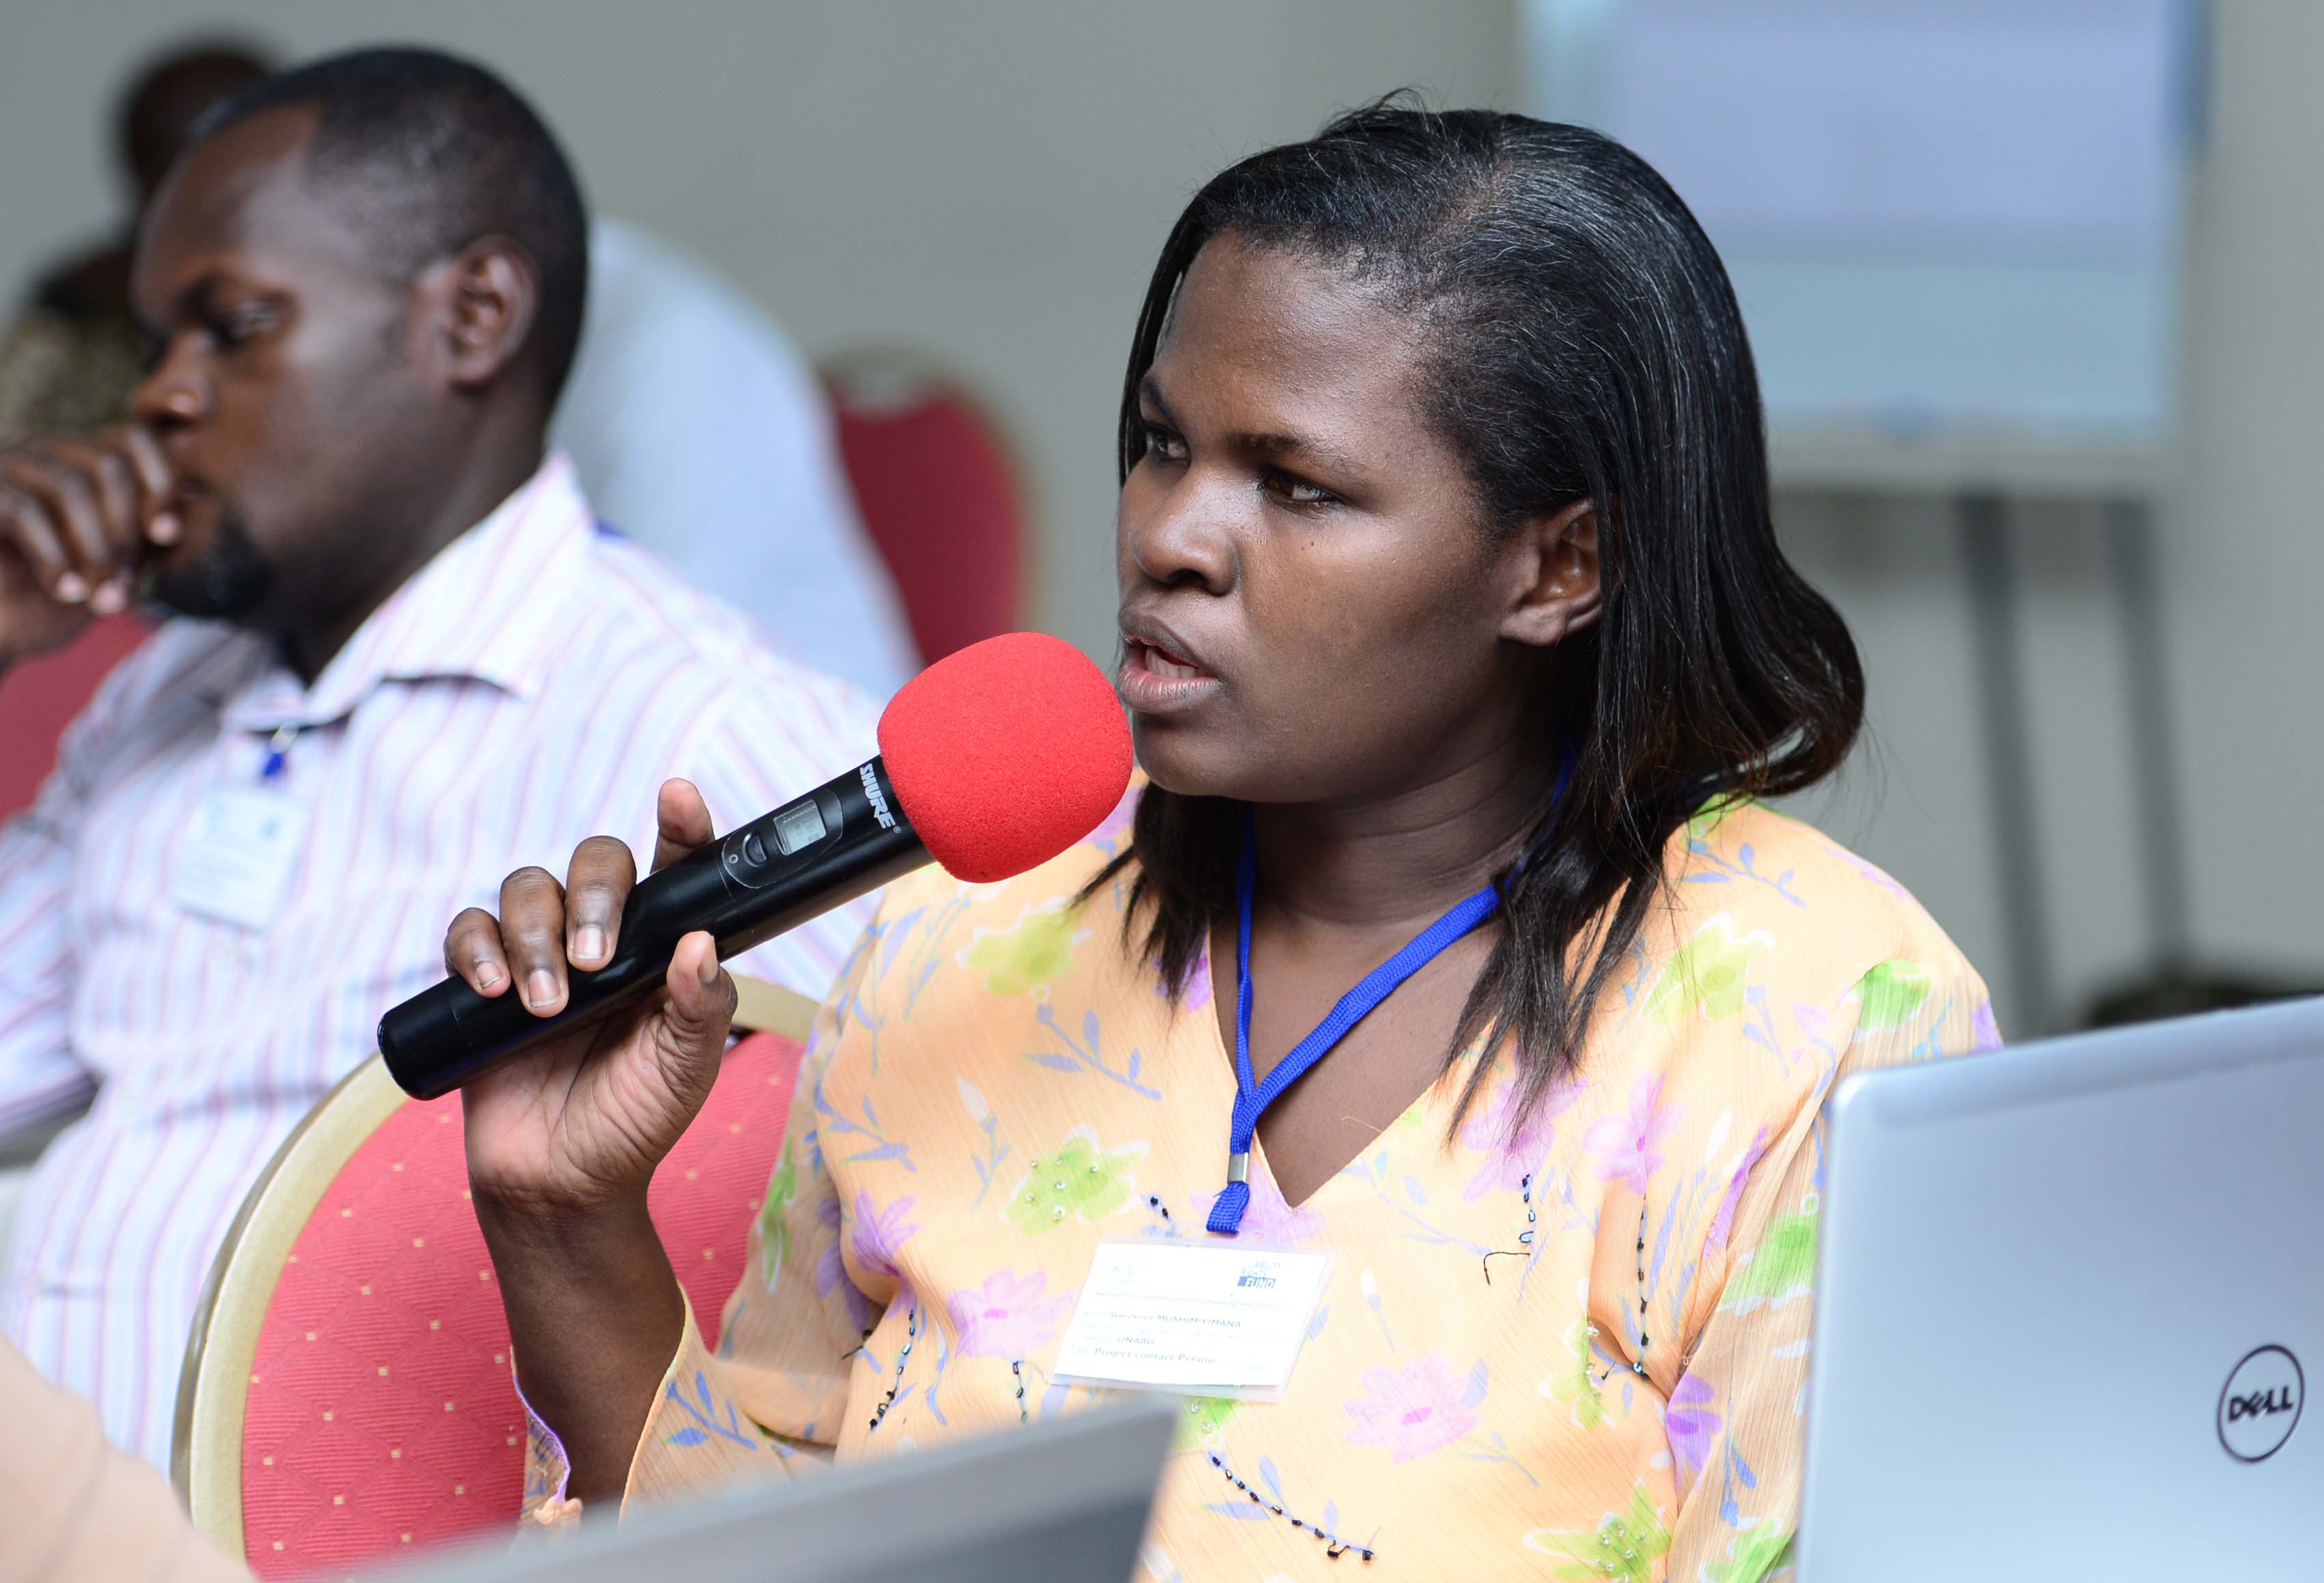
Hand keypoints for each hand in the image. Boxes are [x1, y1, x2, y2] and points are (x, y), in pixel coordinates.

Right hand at [0, 428, 175, 663]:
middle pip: (108, 465)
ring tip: (105, 600)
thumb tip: (197, 497)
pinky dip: (55, 558)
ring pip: (70, 487)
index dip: (161, 482)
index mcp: (81, 461)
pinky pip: (24, 512)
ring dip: (97, 551)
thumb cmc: (55, 599)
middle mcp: (41, 452)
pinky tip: (68, 593)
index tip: (169, 535)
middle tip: (125, 589)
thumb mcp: (120, 565)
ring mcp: (3, 467)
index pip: (135, 439)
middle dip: (126, 533)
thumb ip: (153, 533)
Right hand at [449, 778, 736, 1221]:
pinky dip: (478, 948)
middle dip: (594, 896)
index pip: (676, 870)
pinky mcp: (485, 980)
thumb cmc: (635, 1119)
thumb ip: (702, 1005)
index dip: (681, 826)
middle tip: (596, 959)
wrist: (561, 1183)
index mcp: (663, 948)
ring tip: (548, 1004)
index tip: (676, 797)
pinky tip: (495, 990)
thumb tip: (700, 942)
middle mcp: (605, 938)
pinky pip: (469, 930)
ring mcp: (542, 954)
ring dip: (535, 934)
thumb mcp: (687, 1068)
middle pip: (595, 863)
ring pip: (527, 888)